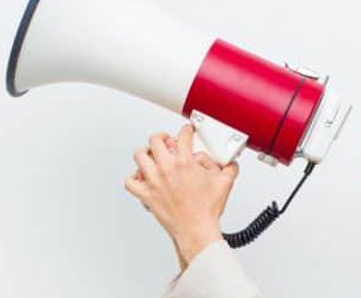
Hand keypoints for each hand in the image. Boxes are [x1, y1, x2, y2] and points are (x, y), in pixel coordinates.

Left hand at [125, 124, 239, 269]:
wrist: (196, 231)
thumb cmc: (206, 211)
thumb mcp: (225, 184)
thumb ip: (229, 168)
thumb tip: (229, 163)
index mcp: (185, 163)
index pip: (183, 135)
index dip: (187, 130)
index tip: (187, 132)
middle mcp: (166, 169)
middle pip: (155, 140)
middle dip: (162, 137)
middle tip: (166, 141)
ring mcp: (154, 181)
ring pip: (139, 156)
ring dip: (145, 153)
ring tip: (151, 155)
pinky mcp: (146, 195)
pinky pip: (130, 182)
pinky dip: (133, 178)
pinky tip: (141, 178)